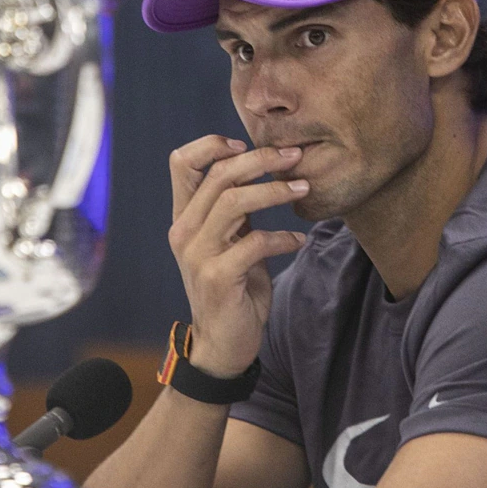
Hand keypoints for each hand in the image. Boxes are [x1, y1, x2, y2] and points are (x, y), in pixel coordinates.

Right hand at [166, 135, 309, 379]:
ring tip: (304, 189)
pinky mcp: (218, 277)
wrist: (222, 345)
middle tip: (295, 157)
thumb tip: (262, 167)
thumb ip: (234, 209)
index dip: (212, 144)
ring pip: (234, 201)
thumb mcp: (228, 241)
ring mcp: (198, 254)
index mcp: (184, 217)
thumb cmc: (232, 287)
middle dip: (261, 159)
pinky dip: (283, 237)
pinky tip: (299, 240)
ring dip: (275, 191)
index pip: (182, 162)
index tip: (246, 142)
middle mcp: (184, 231)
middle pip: (219, 174)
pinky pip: (255, 242)